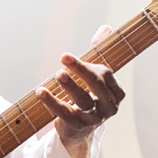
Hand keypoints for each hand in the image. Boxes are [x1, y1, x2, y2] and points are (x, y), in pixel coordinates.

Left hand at [37, 25, 124, 157]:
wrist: (78, 130)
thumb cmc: (87, 95)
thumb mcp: (93, 74)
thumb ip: (98, 51)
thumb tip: (106, 28)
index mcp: (116, 92)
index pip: (105, 74)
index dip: (88, 65)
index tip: (66, 57)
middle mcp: (109, 106)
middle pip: (96, 85)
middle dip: (81, 70)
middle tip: (64, 57)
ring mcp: (94, 118)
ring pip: (83, 100)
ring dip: (69, 86)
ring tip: (58, 74)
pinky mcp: (77, 126)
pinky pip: (65, 113)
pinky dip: (52, 101)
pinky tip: (41, 91)